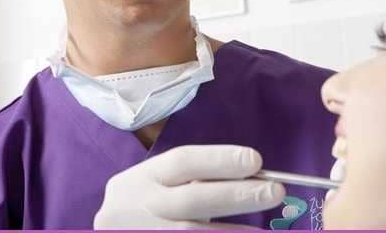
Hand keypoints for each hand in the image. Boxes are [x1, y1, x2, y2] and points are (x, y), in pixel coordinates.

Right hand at [93, 145, 285, 228]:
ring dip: (231, 232)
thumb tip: (251, 175)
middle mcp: (143, 206)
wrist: (111, 231)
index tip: (256, 160)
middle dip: (235, 195)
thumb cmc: (146, 200)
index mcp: (145, 177)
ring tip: (262, 231)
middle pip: (191, 200)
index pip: (182, 161)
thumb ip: (194, 177)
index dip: (219, 159)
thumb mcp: (158, 182)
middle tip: (275, 191)